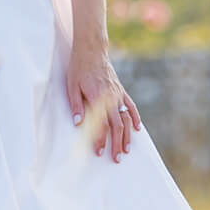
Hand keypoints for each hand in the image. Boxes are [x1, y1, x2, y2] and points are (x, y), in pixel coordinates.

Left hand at [65, 40, 138, 162]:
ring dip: (127, 136)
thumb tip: (78, 124)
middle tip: (116, 158)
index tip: (99, 152)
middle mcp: (111, 98)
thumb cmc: (79, 68)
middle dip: (117, 143)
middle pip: (117, 125)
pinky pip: (131, 106)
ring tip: (127, 150)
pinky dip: (136, 118)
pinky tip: (138, 129)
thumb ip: (76, 105)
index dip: (101, 139)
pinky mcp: (121, 91)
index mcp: (98, 98)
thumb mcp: (72, 86)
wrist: (91, 50)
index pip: (102, 124)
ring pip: (126, 119)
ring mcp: (118, 94)